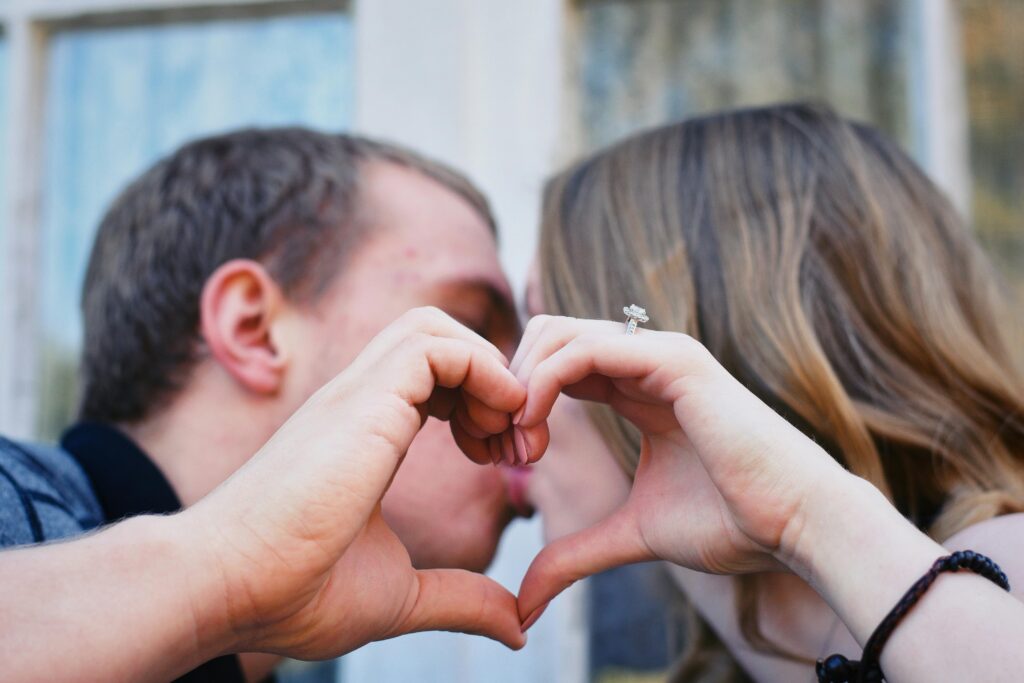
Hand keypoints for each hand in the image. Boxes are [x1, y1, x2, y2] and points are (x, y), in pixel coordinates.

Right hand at [182, 307, 527, 657]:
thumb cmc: (293, 592)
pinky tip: (495, 424)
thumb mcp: (401, 595)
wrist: (226, 587)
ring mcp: (358, 394)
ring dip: (490, 370)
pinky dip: (482, 370)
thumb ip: (460, 600)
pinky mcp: (364, 400)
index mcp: (367, 432)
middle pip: (436, 336)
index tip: (505, 462)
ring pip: (434, 327)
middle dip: (494, 377)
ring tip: (505, 434)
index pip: (434, 376)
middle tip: (515, 445)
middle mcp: (362, 402)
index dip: (484, 403)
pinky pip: (435, 347)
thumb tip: (517, 627)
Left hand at [511, 316, 852, 626]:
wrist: (795, 526)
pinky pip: (583, 351)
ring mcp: (658, 353)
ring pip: (556, 332)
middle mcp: (643, 359)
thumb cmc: (730, 524)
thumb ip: (575, 553)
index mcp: (635, 386)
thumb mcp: (630, 534)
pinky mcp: (672, 360)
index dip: (518, 403)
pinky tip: (534, 432)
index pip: (554, 363)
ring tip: (518, 446)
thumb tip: (524, 601)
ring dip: (519, 385)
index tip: (506, 459)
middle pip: (545, 335)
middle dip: (508, 386)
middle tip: (503, 449)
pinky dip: (542, 385)